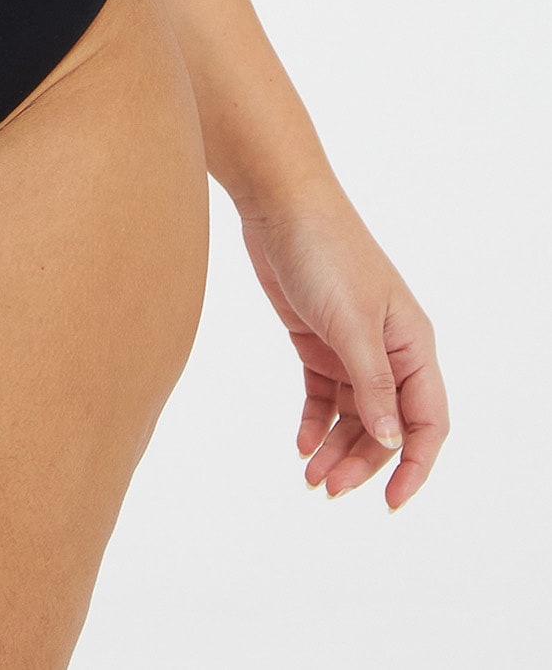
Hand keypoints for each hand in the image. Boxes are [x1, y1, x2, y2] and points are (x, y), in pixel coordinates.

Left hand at [240, 187, 446, 507]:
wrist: (280, 204)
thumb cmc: (325, 252)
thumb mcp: (352, 323)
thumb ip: (372, 384)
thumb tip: (391, 441)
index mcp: (413, 346)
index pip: (427, 422)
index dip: (414, 465)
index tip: (392, 503)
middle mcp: (389, 351)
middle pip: (385, 426)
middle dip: (362, 463)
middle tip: (328, 489)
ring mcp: (353, 347)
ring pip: (354, 416)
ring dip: (336, 448)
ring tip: (310, 477)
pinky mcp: (318, 340)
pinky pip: (324, 395)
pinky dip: (315, 422)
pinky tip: (300, 444)